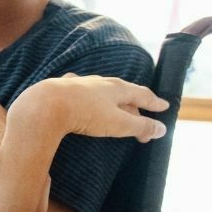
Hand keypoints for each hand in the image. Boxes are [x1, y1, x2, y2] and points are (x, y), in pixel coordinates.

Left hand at [19, 74, 169, 142]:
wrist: (48, 104)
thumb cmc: (86, 114)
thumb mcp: (118, 124)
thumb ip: (140, 127)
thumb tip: (162, 129)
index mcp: (117, 89)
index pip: (141, 94)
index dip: (154, 102)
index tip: (164, 106)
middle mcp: (101, 82)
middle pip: (123, 92)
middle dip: (134, 105)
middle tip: (141, 118)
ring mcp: (81, 83)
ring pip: (101, 89)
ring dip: (111, 99)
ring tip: (116, 106)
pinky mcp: (63, 88)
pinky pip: (79, 90)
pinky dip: (86, 94)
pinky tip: (81, 91)